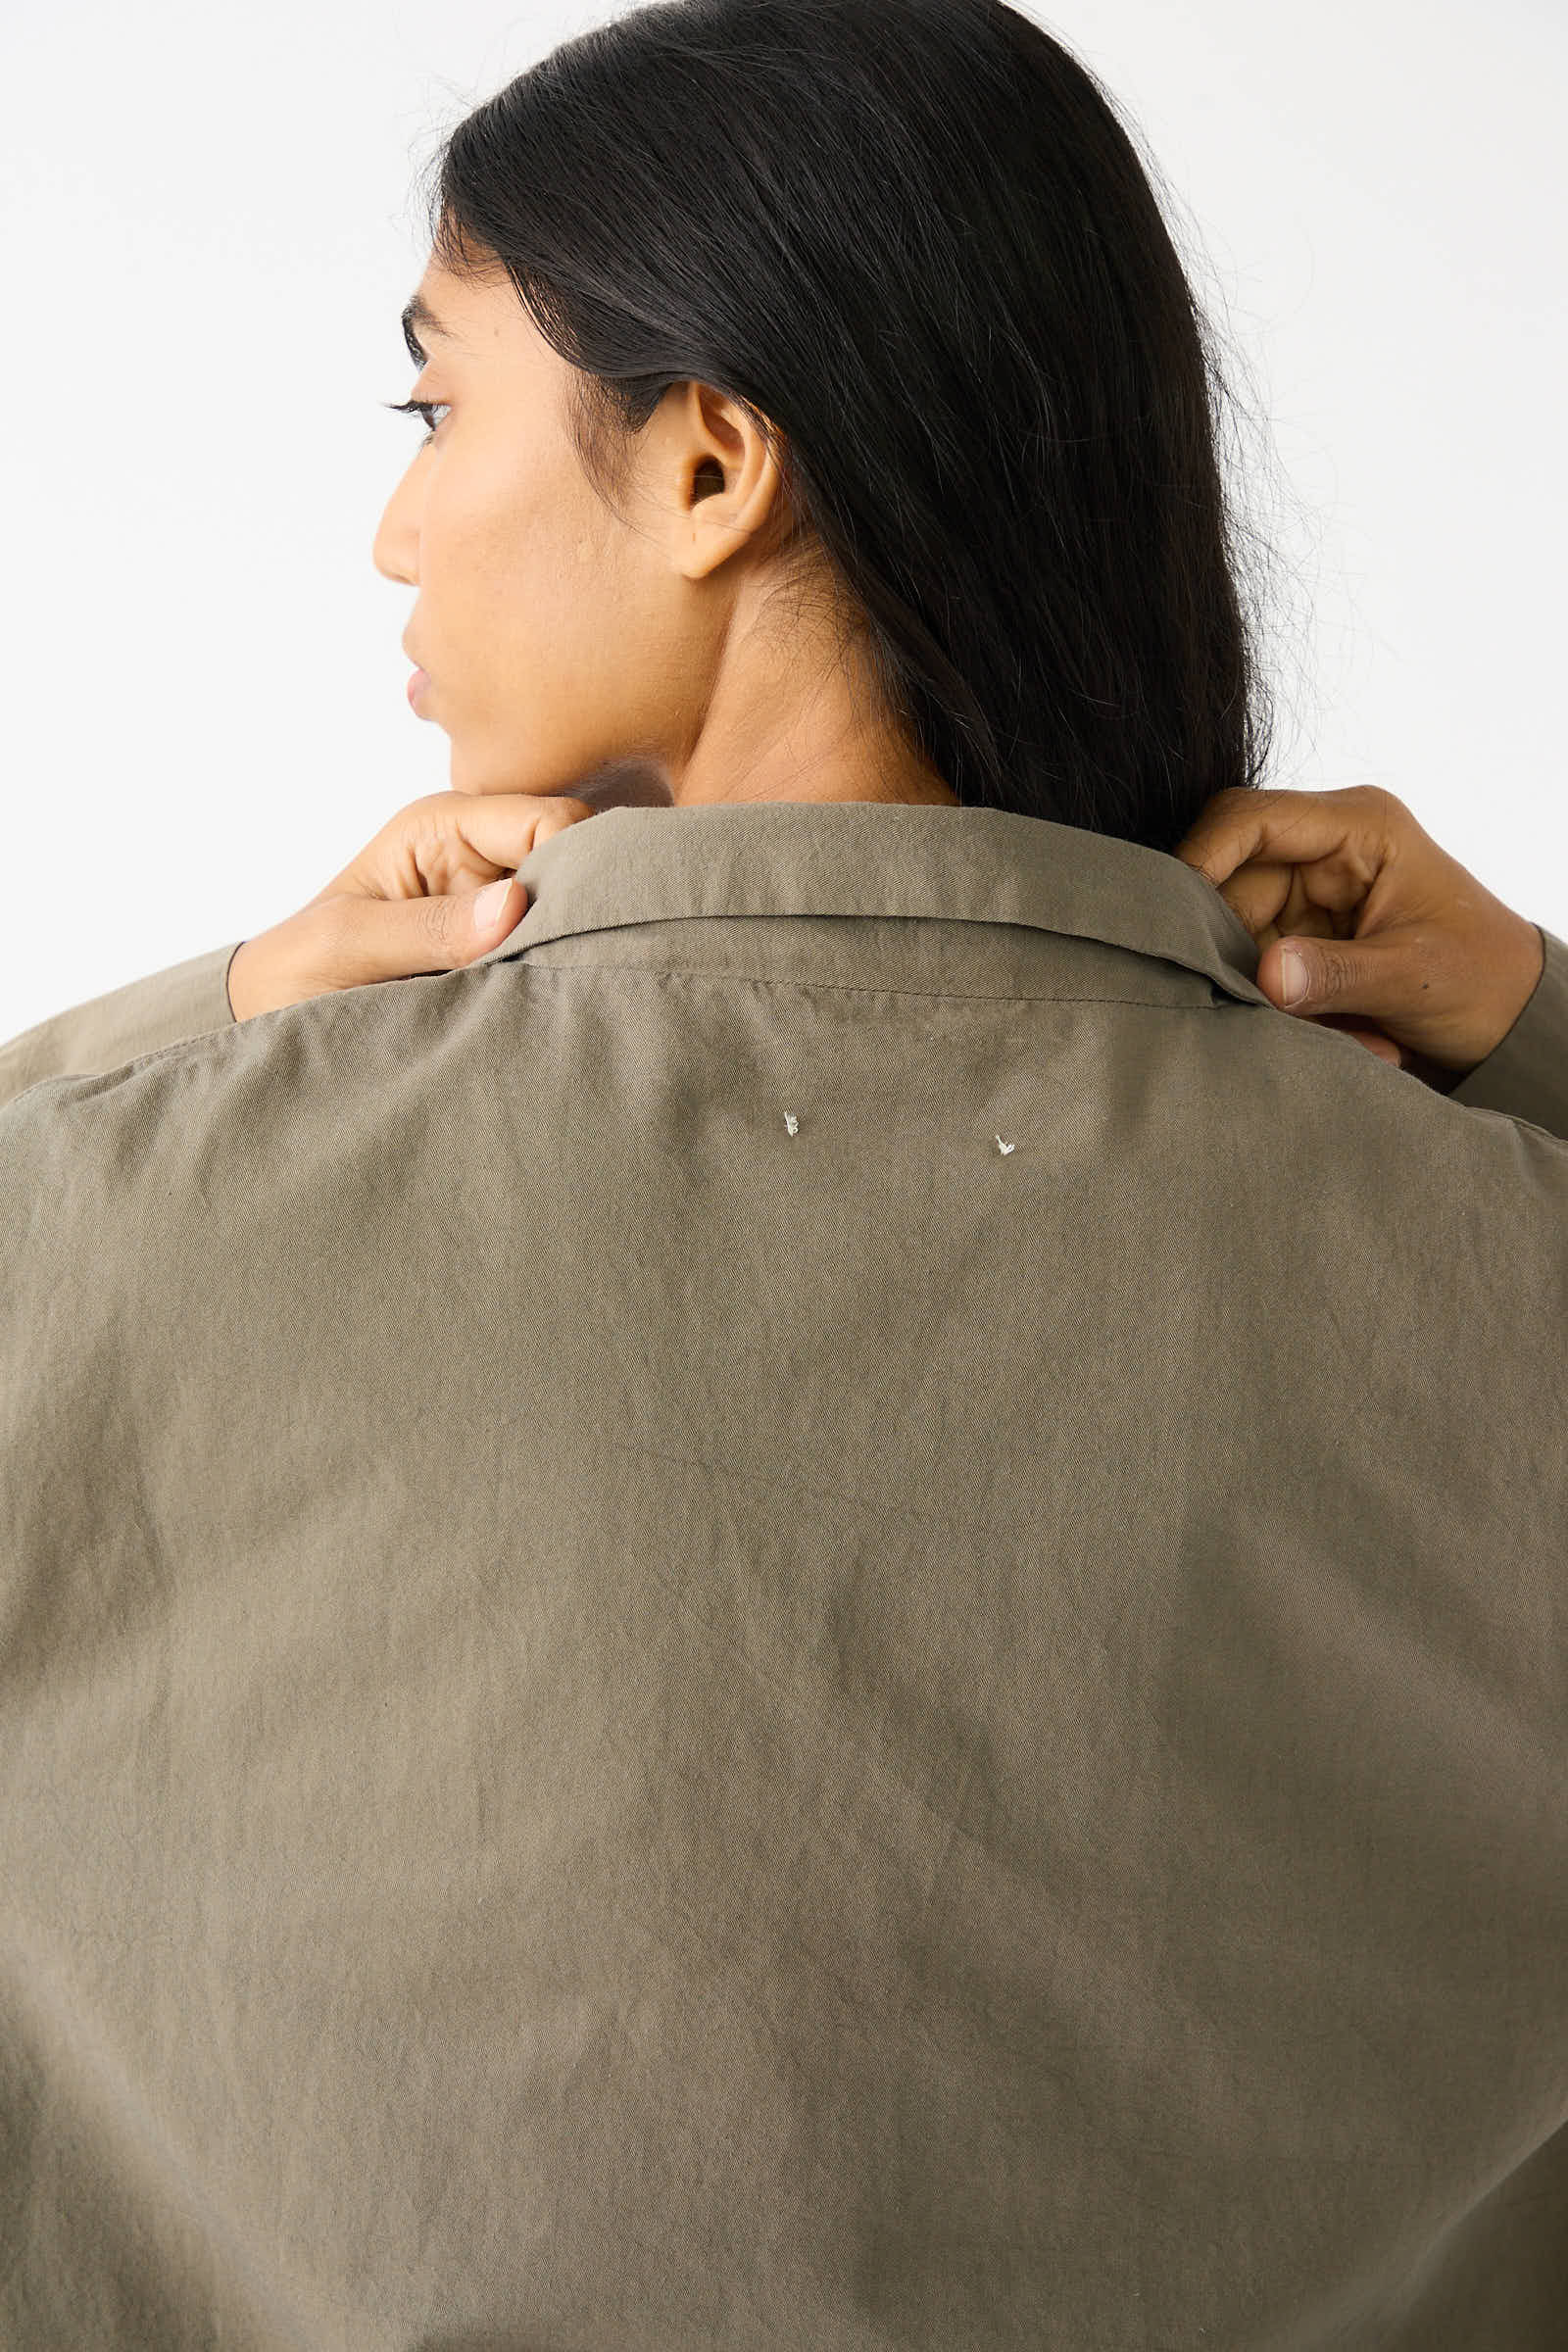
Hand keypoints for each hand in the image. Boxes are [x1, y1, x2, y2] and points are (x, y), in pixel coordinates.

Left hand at [226, 790, 598, 1020]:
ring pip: (576, 909)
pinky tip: (572, 1001)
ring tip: (588, 986)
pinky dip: (568, 974)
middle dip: (590, 902)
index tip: (587, 921)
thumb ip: (427, 926)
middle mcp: (482, 856)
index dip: (579, 861)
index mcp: (443, 828)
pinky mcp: (509, 952)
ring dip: (580, 945)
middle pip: (576, 858)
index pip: (547, 820)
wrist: (278, 1022)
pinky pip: (559, 953)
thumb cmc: (297, 970)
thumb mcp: (347, 944)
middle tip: (601, 959)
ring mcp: (499, 906)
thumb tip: (515, 906)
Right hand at [1171, 785, 1543, 1090]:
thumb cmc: (1484, 978)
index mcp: (1358, 828)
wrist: (1514, 1018)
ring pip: (1238, 939)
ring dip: (1271, 996)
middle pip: (1228, 886)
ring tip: (1340, 1034)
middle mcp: (1323, 852)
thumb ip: (1336, 975)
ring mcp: (1308, 897)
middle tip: (1264, 1009)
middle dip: (1238, 954)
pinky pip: (1261, 974)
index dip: (1199, 858)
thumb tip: (1265, 978)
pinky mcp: (1301, 941)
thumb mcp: (1414, 977)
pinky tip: (1348, 1035)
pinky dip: (1287, 1013)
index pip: (1250, 820)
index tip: (1171, 918)